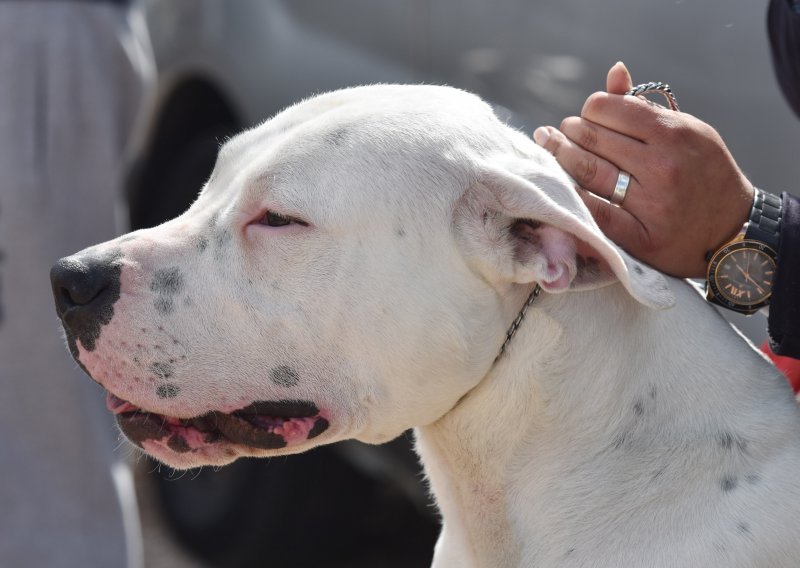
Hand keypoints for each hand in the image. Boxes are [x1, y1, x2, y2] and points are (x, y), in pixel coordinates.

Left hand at [533, 62, 753, 277]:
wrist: (731, 226)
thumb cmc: (701, 170)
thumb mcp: (684, 130)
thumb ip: (644, 107)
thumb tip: (614, 71)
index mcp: (673, 132)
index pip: (607, 108)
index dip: (589, 110)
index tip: (586, 117)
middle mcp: (662, 166)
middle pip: (591, 139)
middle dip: (568, 133)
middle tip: (561, 134)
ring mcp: (652, 203)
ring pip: (587, 172)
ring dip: (561, 159)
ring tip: (555, 152)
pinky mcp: (641, 237)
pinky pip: (595, 213)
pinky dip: (573, 197)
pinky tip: (561, 186)